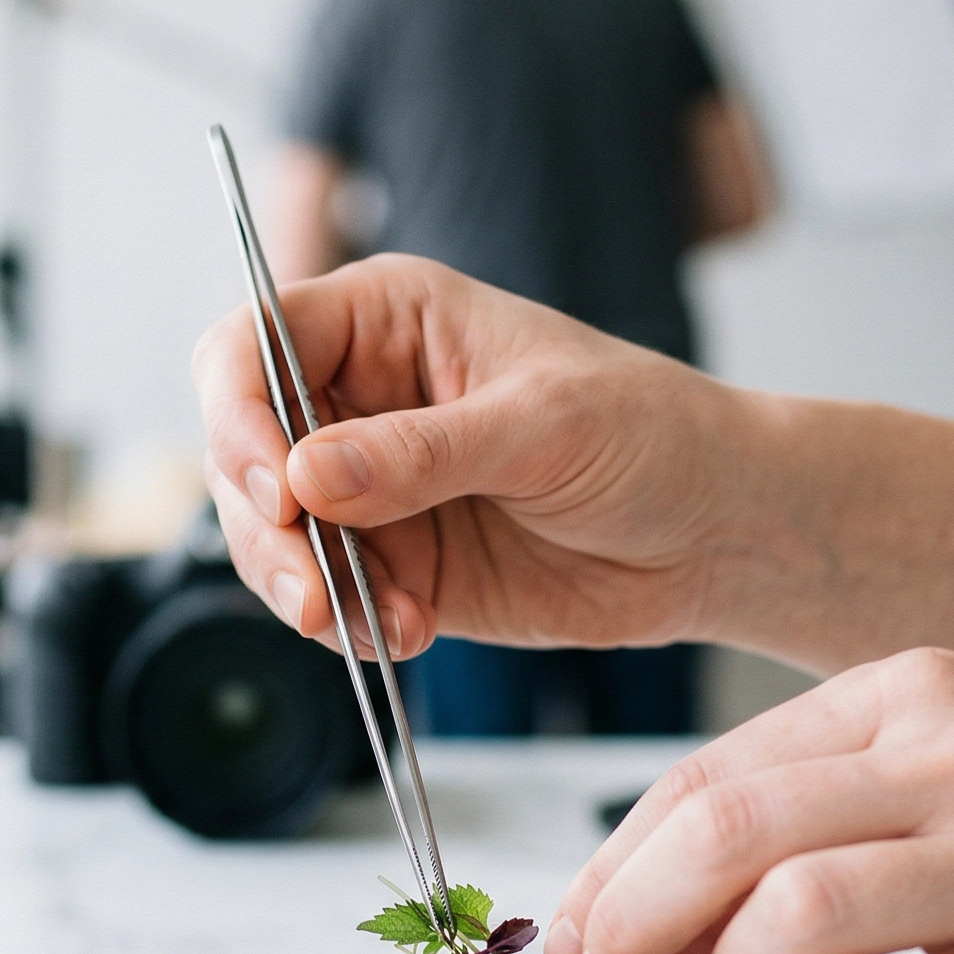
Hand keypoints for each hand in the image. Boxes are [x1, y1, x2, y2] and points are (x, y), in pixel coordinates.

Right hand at [191, 253, 761, 657]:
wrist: (714, 533)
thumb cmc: (652, 435)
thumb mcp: (543, 426)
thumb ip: (423, 453)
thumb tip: (311, 476)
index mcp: (386, 320)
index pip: (253, 344)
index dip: (239, 414)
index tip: (280, 490)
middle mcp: (359, 398)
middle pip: (242, 452)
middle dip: (263, 530)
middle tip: (312, 592)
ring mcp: (368, 488)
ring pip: (270, 539)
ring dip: (305, 590)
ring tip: (384, 622)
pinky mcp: (392, 564)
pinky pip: (327, 600)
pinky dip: (351, 628)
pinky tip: (411, 633)